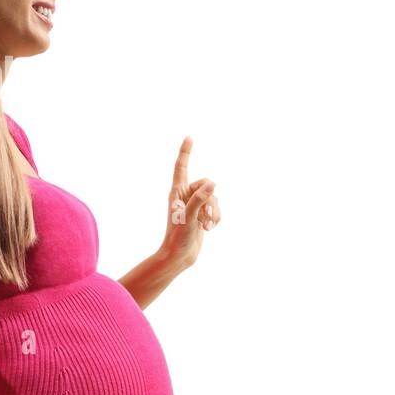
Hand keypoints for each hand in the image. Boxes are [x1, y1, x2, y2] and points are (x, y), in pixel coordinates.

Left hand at [160, 136, 220, 270]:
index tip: (189, 137)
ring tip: (205, 226)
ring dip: (214, 212)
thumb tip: (213, 183)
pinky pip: (216, 209)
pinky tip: (209, 229)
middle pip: (206, 185)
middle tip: (203, 216)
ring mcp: (194, 205)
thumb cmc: (178, 237)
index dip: (185, 152)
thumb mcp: (188, 217)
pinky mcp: (202, 215)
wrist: (179, 256)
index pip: (181, 167)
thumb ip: (199, 199)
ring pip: (214, 198)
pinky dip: (216, 218)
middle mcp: (185, 196)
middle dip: (210, 200)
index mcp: (177, 192)